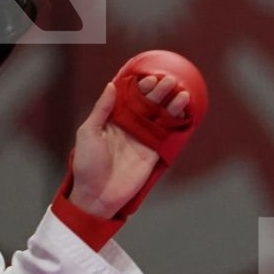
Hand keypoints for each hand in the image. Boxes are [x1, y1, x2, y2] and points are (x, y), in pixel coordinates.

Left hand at [67, 74, 190, 216]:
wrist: (96, 195)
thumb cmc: (87, 163)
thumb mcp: (88, 133)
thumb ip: (101, 109)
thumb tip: (111, 85)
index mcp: (113, 118)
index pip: (129, 96)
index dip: (139, 86)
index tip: (149, 78)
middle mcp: (130, 125)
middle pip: (148, 103)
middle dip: (158, 91)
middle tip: (169, 81)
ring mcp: (143, 137)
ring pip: (161, 115)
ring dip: (171, 103)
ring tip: (182, 92)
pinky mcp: (155, 152)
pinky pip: (169, 134)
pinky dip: (178, 121)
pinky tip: (186, 110)